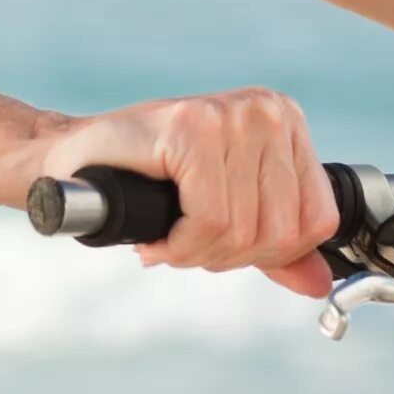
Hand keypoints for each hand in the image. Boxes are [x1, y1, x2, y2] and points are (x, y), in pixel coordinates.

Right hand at [45, 87, 340, 297]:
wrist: (74, 163)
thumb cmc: (148, 182)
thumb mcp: (227, 211)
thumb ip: (276, 246)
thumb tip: (319, 283)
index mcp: (287, 122)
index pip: (318, 222)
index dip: (270, 254)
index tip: (223, 244)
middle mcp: (268, 111)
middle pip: (282, 232)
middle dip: (228, 257)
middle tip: (186, 242)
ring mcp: (233, 115)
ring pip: (244, 231)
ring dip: (198, 254)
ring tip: (170, 236)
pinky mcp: (195, 128)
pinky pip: (209, 221)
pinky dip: (180, 246)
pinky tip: (158, 235)